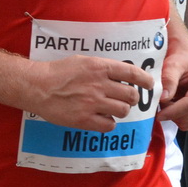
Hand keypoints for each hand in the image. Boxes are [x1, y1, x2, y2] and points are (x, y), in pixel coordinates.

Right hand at [21, 55, 155, 130]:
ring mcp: (93, 103)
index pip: (132, 73)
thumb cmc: (58, 72)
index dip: (145, 80)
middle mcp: (99, 85)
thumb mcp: (83, 61)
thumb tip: (121, 75)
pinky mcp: (85, 119)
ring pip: (123, 110)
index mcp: (100, 67)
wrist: (38, 86)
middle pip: (131, 95)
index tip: (150, 84)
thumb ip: (102, 68)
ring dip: (121, 110)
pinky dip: (108, 123)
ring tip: (112, 108)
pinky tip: (101, 119)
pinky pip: (109, 125)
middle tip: (126, 99)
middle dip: (132, 98)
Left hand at [158, 41, 187, 129]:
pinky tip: (174, 107)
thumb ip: (168, 80)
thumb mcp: (172, 65)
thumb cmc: (180, 61)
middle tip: (161, 103)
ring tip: (169, 102)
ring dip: (175, 116)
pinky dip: (179, 119)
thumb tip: (164, 98)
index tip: (158, 115)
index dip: (173, 112)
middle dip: (172, 113)